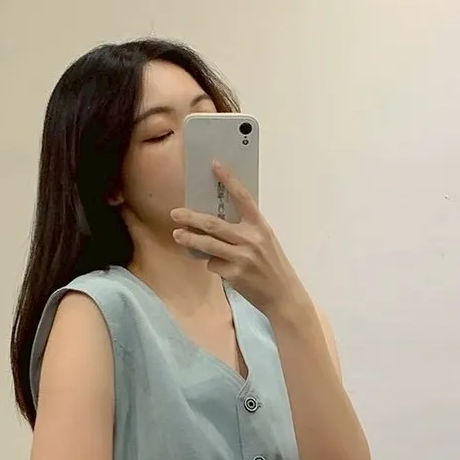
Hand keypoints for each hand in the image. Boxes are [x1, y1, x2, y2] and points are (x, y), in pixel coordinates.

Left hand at [171, 163, 306, 316]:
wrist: (283, 295)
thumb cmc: (272, 266)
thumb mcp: (265, 241)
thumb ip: (245, 230)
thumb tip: (214, 224)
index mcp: (260, 226)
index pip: (243, 197)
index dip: (229, 180)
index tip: (215, 165)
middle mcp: (251, 239)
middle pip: (214, 224)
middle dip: (191, 217)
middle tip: (175, 213)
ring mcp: (242, 257)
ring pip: (208, 244)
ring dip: (189, 239)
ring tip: (178, 235)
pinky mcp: (235, 274)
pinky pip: (213, 264)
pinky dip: (212, 264)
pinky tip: (220, 268)